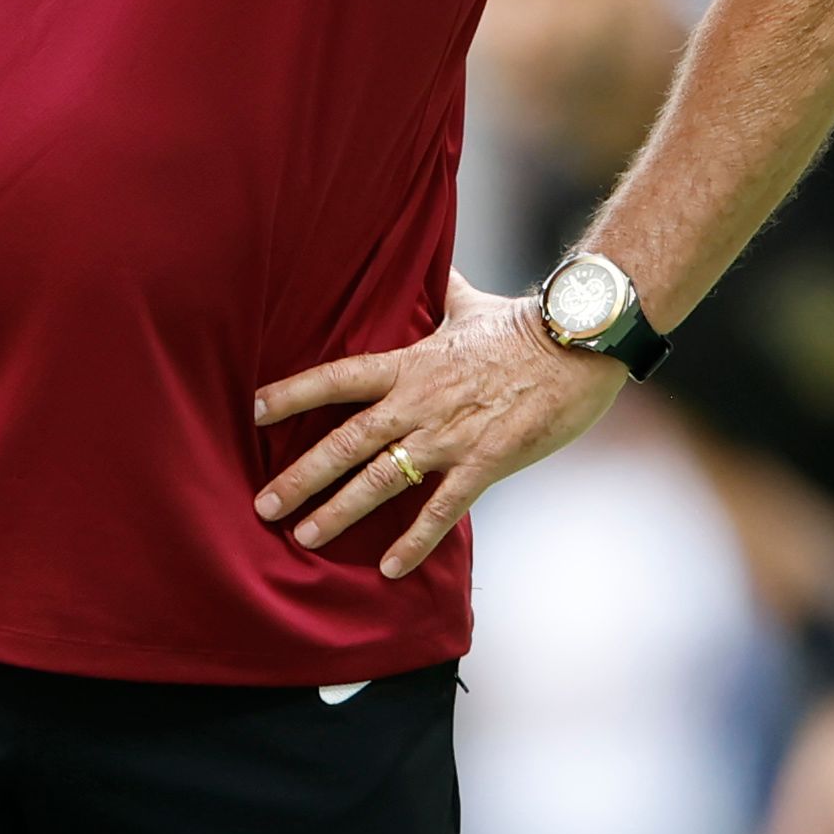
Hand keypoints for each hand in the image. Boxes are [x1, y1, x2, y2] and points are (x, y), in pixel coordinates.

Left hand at [250, 277, 625, 577]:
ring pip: (381, 479)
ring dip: (340, 511)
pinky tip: (390, 569)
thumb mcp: (472, 305)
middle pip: (345, 441)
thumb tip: (433, 265)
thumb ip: (443, 293)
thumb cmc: (526, 325)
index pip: (337, 378)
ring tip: (305, 537)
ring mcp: (451, 435)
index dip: (293, 394)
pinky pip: (442, 508)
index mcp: (410, 364)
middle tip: (263, 506)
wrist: (581, 343)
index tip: (253, 411)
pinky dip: (415, 541)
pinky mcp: (487, 462)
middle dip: (300, 476)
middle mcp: (419, 402)